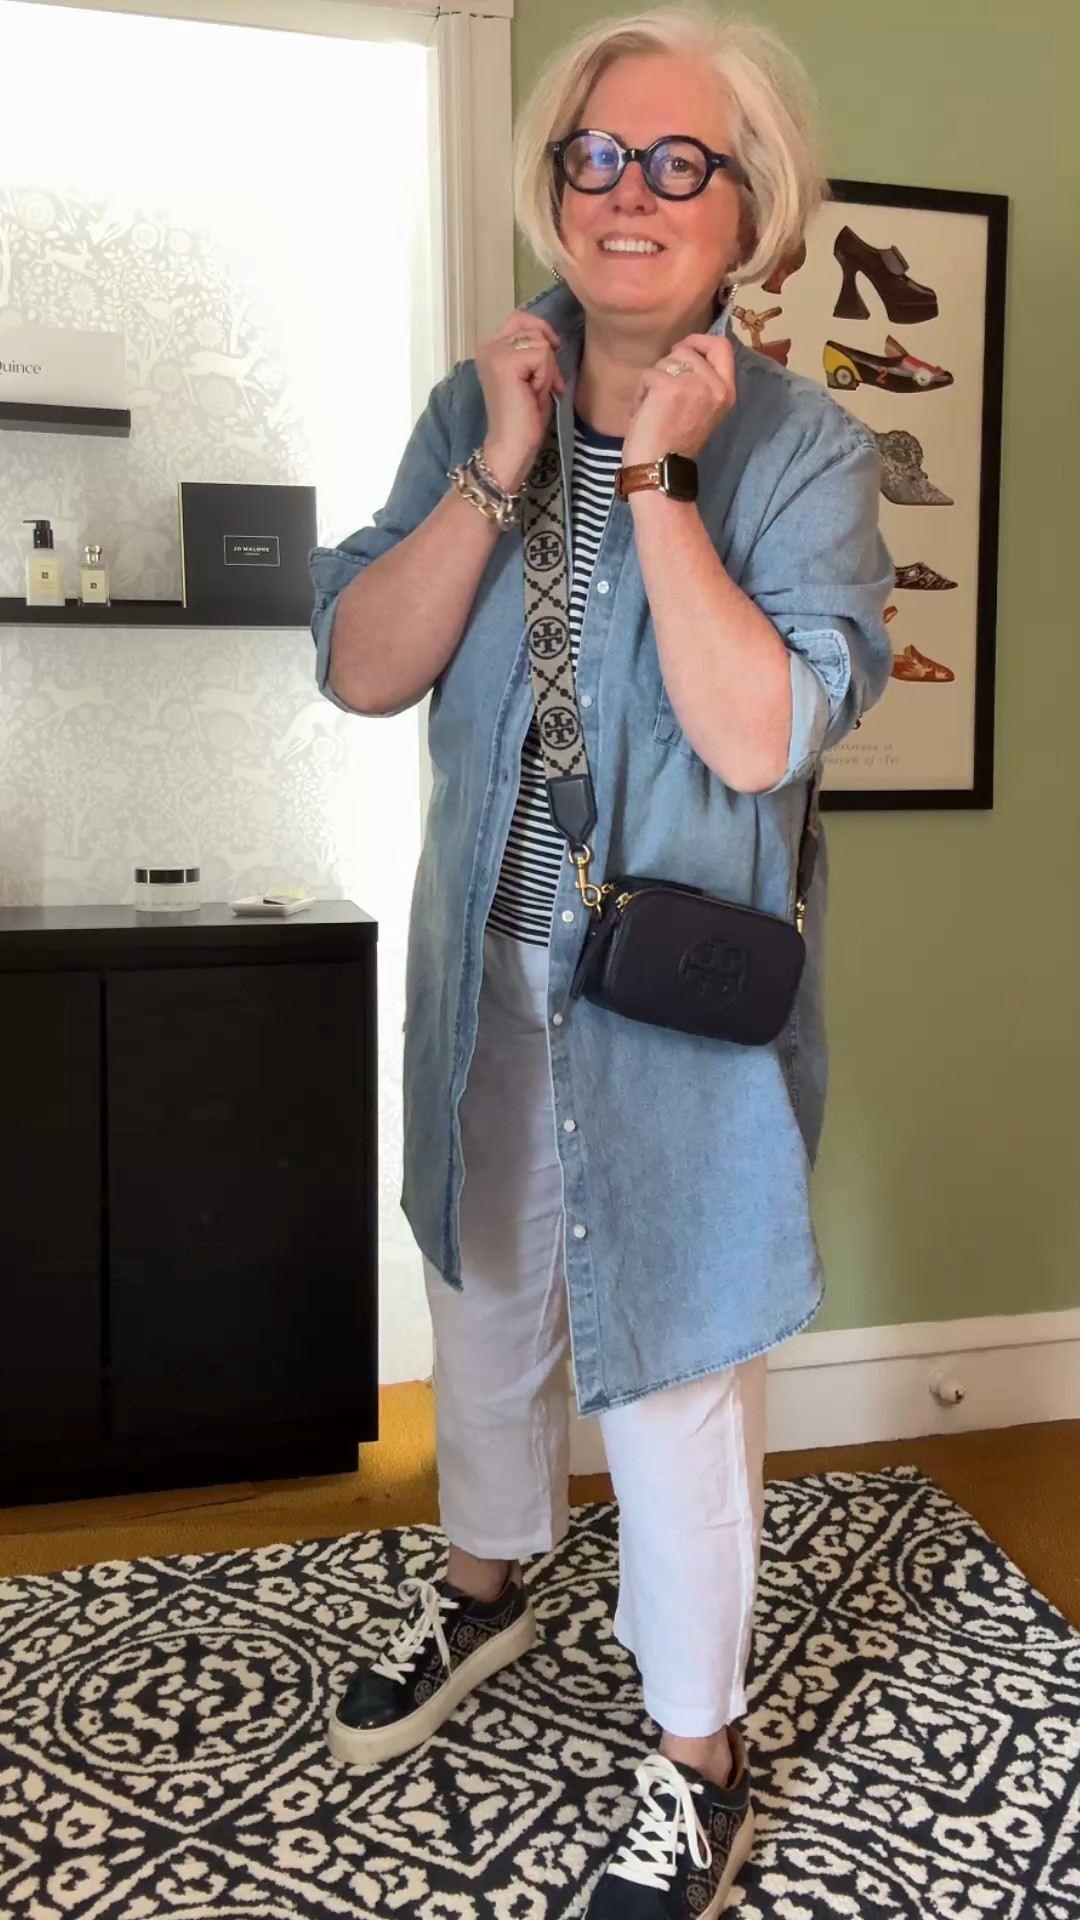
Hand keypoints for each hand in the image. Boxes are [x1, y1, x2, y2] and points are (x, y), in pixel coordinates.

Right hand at [475, 310, 564, 492]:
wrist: (511, 448)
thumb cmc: (525, 419)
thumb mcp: (533, 377)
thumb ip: (536, 353)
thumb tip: (552, 339)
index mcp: (492, 349)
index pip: (522, 319)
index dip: (542, 337)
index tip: (545, 368)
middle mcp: (488, 346)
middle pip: (534, 328)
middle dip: (546, 357)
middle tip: (538, 387)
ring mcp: (494, 352)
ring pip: (540, 341)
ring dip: (546, 370)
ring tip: (534, 393)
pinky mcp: (504, 362)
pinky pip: (542, 354)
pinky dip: (545, 377)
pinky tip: (533, 396)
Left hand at [621, 333, 735, 471]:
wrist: (659, 470)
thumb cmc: (674, 443)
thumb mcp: (699, 407)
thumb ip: (700, 381)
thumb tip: (682, 351)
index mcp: (726, 391)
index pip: (722, 346)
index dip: (699, 341)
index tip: (683, 349)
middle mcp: (715, 386)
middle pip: (686, 350)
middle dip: (668, 366)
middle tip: (662, 395)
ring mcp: (694, 385)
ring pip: (665, 360)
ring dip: (653, 380)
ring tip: (654, 408)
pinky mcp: (671, 387)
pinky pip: (649, 374)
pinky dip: (640, 392)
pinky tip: (644, 413)